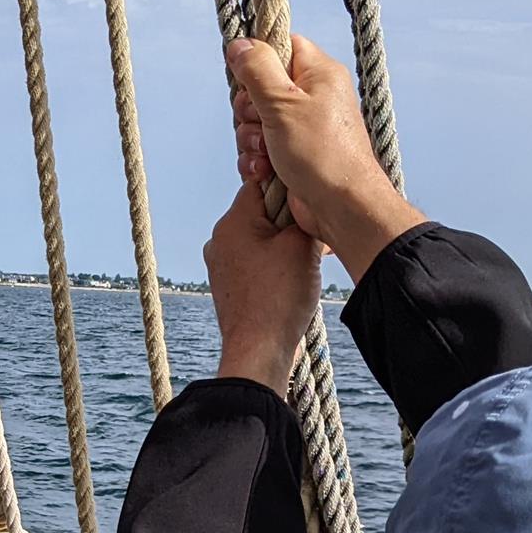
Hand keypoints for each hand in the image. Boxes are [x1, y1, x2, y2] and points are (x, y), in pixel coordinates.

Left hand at [204, 179, 320, 396]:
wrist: (258, 350)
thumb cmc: (279, 297)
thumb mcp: (302, 246)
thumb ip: (304, 214)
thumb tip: (307, 201)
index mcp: (232, 222)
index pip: (261, 182)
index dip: (289, 187)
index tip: (309, 202)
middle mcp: (219, 239)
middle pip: (261, 211)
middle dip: (289, 221)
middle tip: (312, 238)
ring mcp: (220, 264)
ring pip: (260, 238)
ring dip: (284, 245)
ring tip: (303, 264)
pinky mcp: (228, 285)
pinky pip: (254, 262)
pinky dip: (274, 265)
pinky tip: (291, 281)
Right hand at [226, 34, 424, 277]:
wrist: (342, 207)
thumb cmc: (321, 152)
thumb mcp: (283, 103)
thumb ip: (258, 69)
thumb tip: (239, 43)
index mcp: (319, 73)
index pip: (282, 45)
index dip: (258, 60)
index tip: (248, 80)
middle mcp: (312, 97)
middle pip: (260, 85)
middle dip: (248, 110)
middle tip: (260, 124)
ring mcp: (303, 126)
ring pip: (256, 120)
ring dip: (250, 139)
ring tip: (265, 154)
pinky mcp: (294, 153)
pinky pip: (261, 147)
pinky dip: (256, 159)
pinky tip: (262, 172)